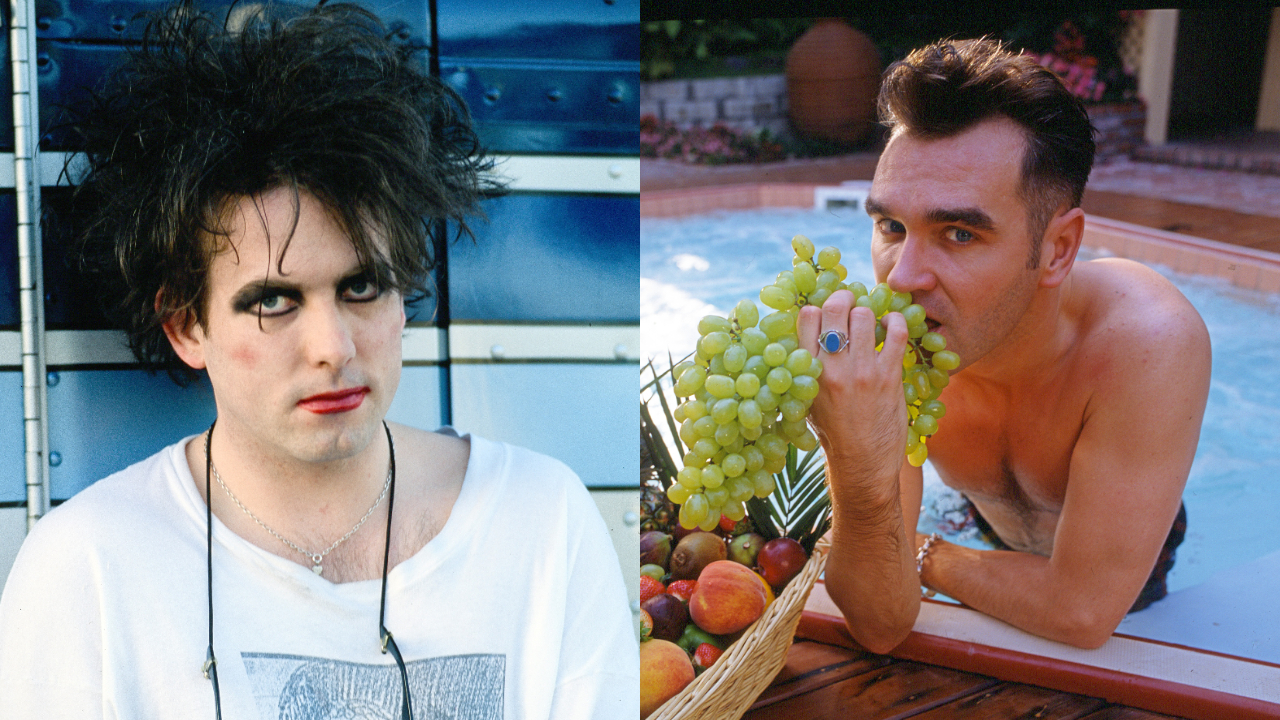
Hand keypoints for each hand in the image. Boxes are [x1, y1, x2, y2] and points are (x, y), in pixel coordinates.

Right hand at [798, 290, 909, 493]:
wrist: (861, 464)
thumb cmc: (833, 432)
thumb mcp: (808, 399)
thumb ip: (810, 366)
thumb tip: (816, 329)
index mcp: (809, 372)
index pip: (808, 317)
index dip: (820, 308)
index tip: (828, 312)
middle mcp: (833, 368)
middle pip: (835, 308)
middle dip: (844, 298)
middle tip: (850, 302)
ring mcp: (862, 371)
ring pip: (865, 315)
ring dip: (869, 313)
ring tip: (871, 322)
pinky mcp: (889, 377)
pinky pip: (896, 332)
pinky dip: (896, 321)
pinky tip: (892, 326)